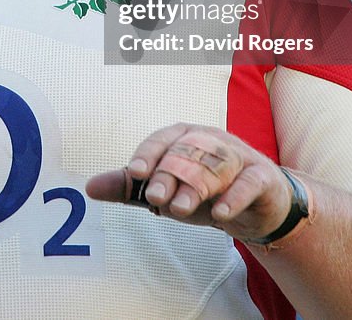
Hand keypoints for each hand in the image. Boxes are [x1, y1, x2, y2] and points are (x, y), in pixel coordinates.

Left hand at [85, 123, 293, 243]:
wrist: (258, 208)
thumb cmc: (205, 192)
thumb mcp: (166, 191)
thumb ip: (129, 188)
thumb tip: (89, 187)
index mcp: (184, 137)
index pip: (162, 140)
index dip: (148, 154)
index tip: (134, 172)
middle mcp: (211, 140)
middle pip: (186, 154)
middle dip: (169, 175)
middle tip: (153, 198)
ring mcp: (238, 156)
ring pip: (216, 167)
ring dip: (197, 188)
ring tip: (180, 210)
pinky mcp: (262, 177)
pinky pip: (249, 182)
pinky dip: (235, 197)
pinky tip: (220, 214)